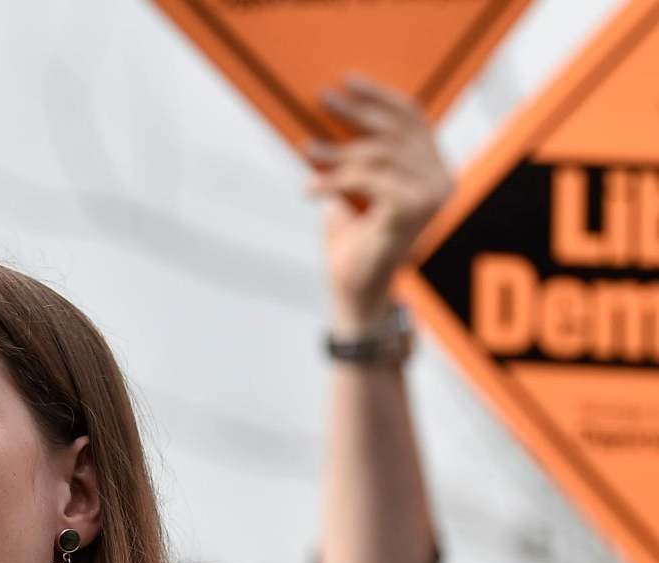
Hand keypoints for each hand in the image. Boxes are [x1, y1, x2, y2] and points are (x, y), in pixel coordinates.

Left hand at [304, 75, 451, 331]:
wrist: (356, 293)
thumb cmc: (353, 245)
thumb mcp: (353, 192)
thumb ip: (355, 159)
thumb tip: (331, 117)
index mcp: (435, 170)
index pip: (414, 118)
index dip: (381, 96)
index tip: (349, 81)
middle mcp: (442, 179)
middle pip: (398, 129)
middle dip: (358, 111)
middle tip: (323, 98)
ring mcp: (431, 196)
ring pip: (380, 153)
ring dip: (337, 151)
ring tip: (308, 151)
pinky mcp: (411, 211)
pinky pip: (367, 179)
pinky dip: (333, 180)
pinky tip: (309, 189)